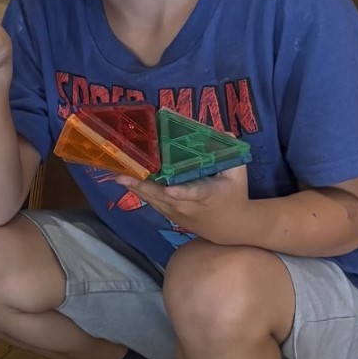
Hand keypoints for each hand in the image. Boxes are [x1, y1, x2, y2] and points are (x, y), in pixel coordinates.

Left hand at [111, 164, 254, 243]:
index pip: (194, 193)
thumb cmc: (234, 194)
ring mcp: (176, 212)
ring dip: (136, 187)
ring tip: (119, 175)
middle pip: (163, 196)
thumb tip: (223, 132)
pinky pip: (151, 201)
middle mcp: (188, 205)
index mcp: (207, 194)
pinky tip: (126, 181)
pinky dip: (139, 191)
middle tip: (123, 175)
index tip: (170, 190)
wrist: (230, 226)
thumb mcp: (238, 174)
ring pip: (153, 199)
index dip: (182, 192)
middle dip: (143, 186)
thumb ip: (230, 154)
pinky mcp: (169, 214)